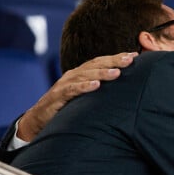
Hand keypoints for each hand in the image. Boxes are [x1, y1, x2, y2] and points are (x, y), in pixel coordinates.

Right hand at [17, 52, 136, 141]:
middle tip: (130, 59)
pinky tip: (96, 86)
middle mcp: (74, 75)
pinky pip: (72, 90)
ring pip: (85, 75)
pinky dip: (84, 87)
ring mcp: (65, 84)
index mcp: (81, 73)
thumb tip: (123, 86)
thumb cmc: (66, 106)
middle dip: (114, 61)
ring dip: (102, 73)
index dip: (117, 58)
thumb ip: (99, 89)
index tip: (135, 56)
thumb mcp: (85, 95)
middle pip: (96, 65)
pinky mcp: (58, 97)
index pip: (101, 62)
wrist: (38, 118)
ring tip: (117, 73)